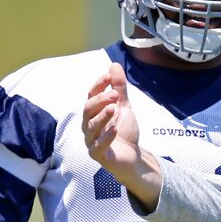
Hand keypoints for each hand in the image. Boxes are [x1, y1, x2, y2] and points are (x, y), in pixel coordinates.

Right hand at [82, 63, 161, 210]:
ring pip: (92, 127)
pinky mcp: (98, 155)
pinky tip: (115, 129)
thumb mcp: (124, 106)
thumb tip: (114, 64)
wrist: (132, 156)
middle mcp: (88, 125)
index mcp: (93, 112)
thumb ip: (119, 88)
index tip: (109, 76)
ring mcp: (91, 141)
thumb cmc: (124, 130)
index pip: (91, 95)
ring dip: (102, 116)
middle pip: (88, 109)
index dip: (99, 85)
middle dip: (100, 100)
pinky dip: (106, 137)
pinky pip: (98, 146)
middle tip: (115, 94)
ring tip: (114, 108)